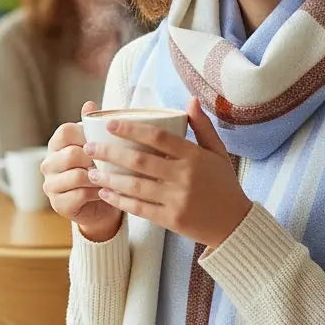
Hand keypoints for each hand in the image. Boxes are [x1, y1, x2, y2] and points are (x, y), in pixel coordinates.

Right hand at [41, 101, 123, 241]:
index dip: (86, 135)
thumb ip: (92, 125)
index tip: (102, 142)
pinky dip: (97, 193)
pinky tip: (105, 192)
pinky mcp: (58, 204)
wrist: (101, 205)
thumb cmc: (100, 170)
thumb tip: (90, 103)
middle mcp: (48, 164)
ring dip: (98, 178)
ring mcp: (50, 185)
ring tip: (110, 178)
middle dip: (95, 159)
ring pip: (77, 175)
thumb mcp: (98, 146)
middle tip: (111, 163)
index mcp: (56, 145)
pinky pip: (80, 195)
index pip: (65, 131)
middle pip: (72, 154)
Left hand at [83, 97, 252, 248]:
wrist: (235, 224)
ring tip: (91, 172)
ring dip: (109, 179)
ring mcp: (177, 200)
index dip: (132, 129)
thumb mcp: (218, 152)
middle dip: (110, 153)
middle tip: (89, 147)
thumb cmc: (224, 184)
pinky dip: (120, 201)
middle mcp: (184, 177)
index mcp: (194, 156)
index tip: (111, 124)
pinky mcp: (171, 220)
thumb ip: (202, 126)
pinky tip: (105, 193)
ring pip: (135, 186)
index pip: (158, 137)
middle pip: (139, 160)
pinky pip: (140, 209)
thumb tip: (191, 100)